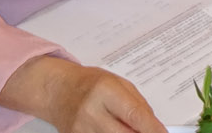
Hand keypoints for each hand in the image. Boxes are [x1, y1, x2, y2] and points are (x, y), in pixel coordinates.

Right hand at [2, 58, 165, 132]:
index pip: (133, 115)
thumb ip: (137, 104)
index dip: (151, 128)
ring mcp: (80, 130)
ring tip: (132, 129)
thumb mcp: (119, 83)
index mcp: (105, 91)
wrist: (58, 91)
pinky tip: (117, 130)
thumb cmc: (91, 83)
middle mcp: (91, 112)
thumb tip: (153, 124)